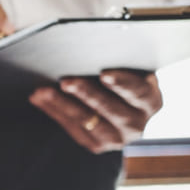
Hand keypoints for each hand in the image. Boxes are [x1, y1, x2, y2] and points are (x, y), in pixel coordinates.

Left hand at [29, 70, 162, 152]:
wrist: (116, 102)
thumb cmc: (121, 76)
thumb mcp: (126, 68)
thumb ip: (116, 58)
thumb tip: (94, 44)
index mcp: (151, 100)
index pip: (139, 92)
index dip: (123, 83)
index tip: (104, 73)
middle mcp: (138, 124)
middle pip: (110, 108)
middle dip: (86, 93)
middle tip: (66, 80)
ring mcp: (117, 138)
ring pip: (86, 121)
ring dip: (62, 104)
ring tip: (43, 90)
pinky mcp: (96, 145)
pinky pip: (71, 128)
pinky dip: (54, 110)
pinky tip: (39, 97)